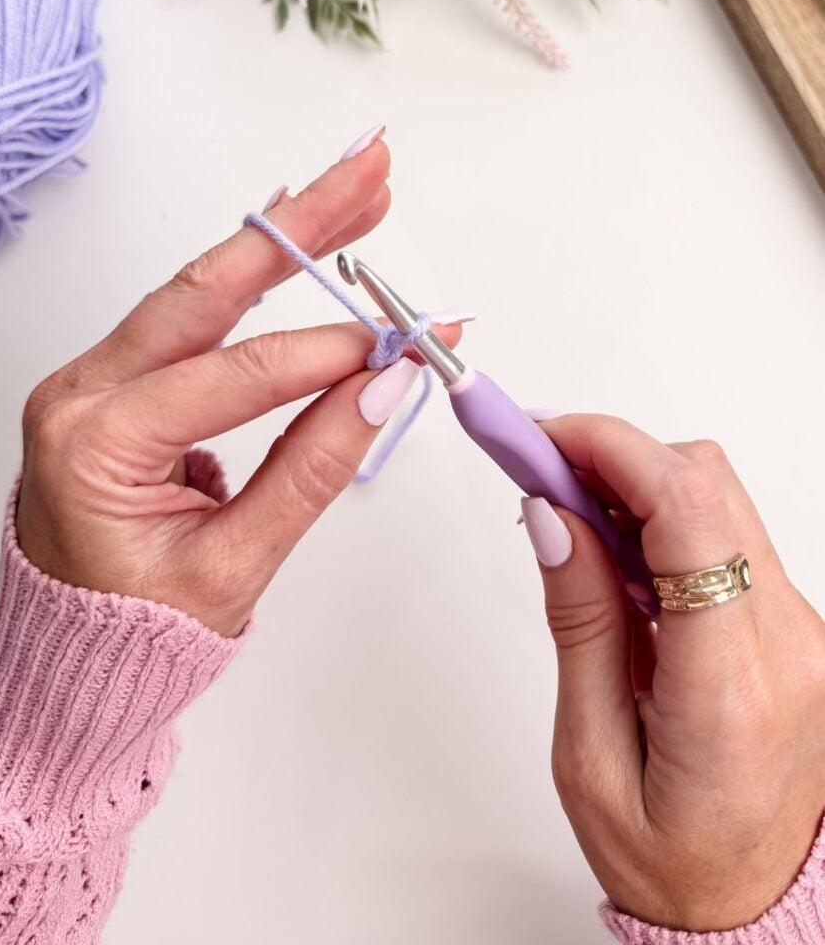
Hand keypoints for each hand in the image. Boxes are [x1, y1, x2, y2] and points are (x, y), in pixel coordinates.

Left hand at [17, 138, 460, 637]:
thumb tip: (381, 389)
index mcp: (95, 445)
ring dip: (280, 237)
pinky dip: (250, 278)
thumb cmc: (137, 630)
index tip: (403, 343)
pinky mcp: (119, 383)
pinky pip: (190, 316)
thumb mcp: (234, 566)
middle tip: (370, 172)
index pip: (236, 377)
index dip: (329, 355)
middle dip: (299, 226)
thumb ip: (311, 469)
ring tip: (352, 192)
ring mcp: (95, 381)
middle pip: (206, 288)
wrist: (74, 655)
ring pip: (199, 289)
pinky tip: (293, 240)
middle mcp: (82, 394)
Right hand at [522, 414, 824, 929]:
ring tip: (566, 513)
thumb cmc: (672, 858)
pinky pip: (725, 533)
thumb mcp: (590, 755)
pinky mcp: (790, 622)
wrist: (750, 901)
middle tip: (536, 470)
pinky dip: (659, 516)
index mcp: (731, 686)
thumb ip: (579, 623)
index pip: (688, 514)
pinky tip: (610, 546)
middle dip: (611, 454)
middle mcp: (787, 644)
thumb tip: (554, 519)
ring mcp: (799, 629)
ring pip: (716, 496)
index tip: (542, 436)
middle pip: (707, 482)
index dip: (610, 449)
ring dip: (632, 482)